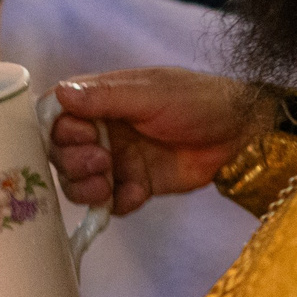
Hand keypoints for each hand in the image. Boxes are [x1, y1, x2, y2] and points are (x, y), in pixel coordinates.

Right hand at [47, 68, 273, 214]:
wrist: (240, 133)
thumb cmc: (198, 100)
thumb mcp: (151, 93)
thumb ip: (105, 97)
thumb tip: (60, 93)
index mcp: (101, 100)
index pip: (57, 115)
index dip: (58, 130)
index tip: (79, 135)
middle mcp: (103, 130)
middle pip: (62, 152)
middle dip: (72, 161)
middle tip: (100, 161)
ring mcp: (118, 159)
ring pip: (80, 181)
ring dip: (85, 187)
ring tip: (107, 184)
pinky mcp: (135, 185)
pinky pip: (111, 202)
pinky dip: (116, 203)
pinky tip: (135, 195)